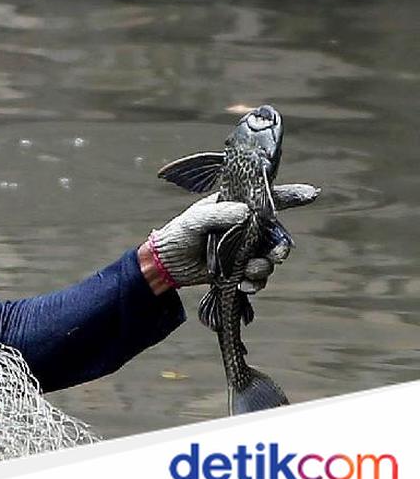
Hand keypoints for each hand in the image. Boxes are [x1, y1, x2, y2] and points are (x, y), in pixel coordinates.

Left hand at [141, 184, 318, 293]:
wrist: (167, 263)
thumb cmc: (179, 233)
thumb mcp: (195, 220)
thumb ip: (219, 214)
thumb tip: (247, 212)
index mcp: (236, 208)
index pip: (267, 199)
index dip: (291, 196)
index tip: (312, 193)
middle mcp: (245, 228)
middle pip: (276, 236)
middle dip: (280, 248)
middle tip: (276, 256)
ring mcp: (243, 250)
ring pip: (268, 260)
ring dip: (264, 268)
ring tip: (248, 272)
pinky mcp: (238, 270)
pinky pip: (256, 278)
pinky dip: (254, 283)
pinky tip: (243, 285)